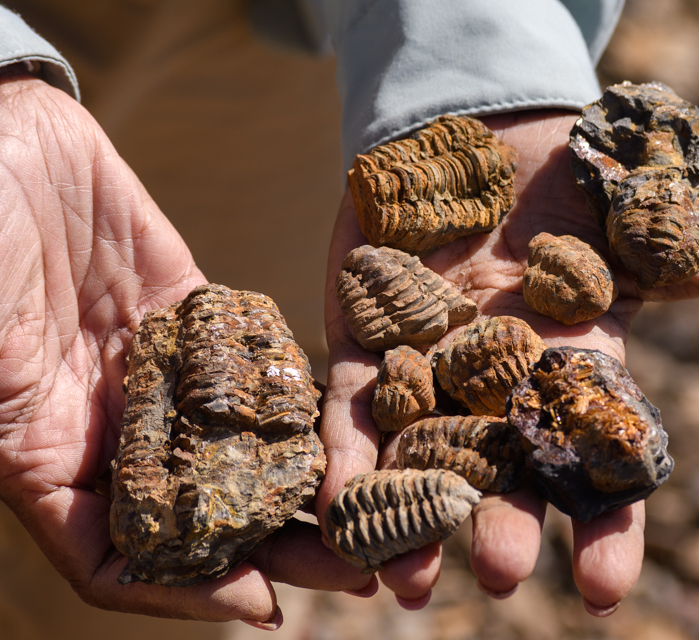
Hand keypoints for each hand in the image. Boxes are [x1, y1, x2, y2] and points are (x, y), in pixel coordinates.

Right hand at [0, 75, 370, 627]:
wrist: (0, 144)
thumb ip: (31, 444)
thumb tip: (87, 532)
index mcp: (50, 455)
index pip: (123, 558)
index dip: (187, 592)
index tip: (264, 606)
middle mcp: (111, 423)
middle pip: (207, 510)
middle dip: (281, 548)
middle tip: (360, 571)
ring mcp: (158, 368)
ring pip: (242, 445)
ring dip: (305, 484)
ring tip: (376, 508)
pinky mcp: (193, 310)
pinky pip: (253, 362)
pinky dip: (294, 393)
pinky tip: (348, 420)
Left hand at [319, 109, 698, 613]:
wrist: (486, 137)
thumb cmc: (582, 193)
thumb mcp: (668, 232)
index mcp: (577, 374)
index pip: (597, 465)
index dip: (605, 526)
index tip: (606, 588)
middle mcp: (502, 391)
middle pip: (506, 471)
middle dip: (507, 521)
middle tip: (501, 573)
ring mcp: (432, 372)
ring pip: (422, 458)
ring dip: (413, 516)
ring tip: (407, 579)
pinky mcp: (369, 342)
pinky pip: (351, 406)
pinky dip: (343, 452)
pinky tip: (335, 503)